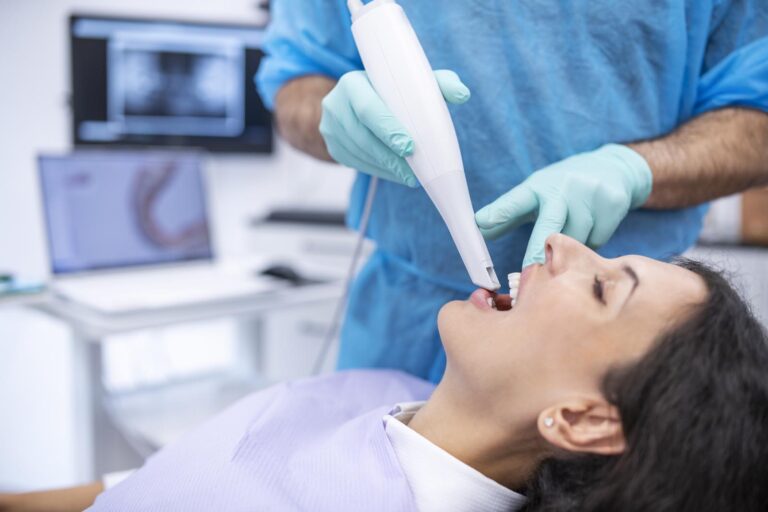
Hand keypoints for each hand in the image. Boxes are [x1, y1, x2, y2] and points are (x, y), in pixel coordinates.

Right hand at [319, 69, 470, 186]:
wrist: (354, 99)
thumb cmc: (391, 91)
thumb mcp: (411, 82)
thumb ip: (439, 84)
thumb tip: (462, 94)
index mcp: (352, 83)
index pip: (368, 109)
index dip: (388, 130)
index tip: (409, 147)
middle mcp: (335, 105)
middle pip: (362, 137)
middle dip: (389, 157)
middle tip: (413, 172)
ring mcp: (330, 128)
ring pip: (359, 154)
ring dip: (385, 168)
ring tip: (409, 177)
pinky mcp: (332, 147)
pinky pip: (355, 163)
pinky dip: (378, 171)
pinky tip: (395, 174)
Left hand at [475, 144, 652, 266]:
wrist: (613, 169)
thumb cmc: (564, 187)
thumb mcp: (536, 194)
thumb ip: (509, 214)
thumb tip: (481, 229)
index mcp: (541, 186)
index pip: (517, 200)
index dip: (500, 213)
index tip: (481, 224)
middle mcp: (565, 188)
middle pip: (549, 227)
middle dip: (538, 252)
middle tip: (528, 273)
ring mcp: (591, 196)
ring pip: (575, 241)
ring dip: (568, 250)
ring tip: (570, 236)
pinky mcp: (612, 206)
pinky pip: (596, 242)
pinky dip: (589, 245)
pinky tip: (591, 230)